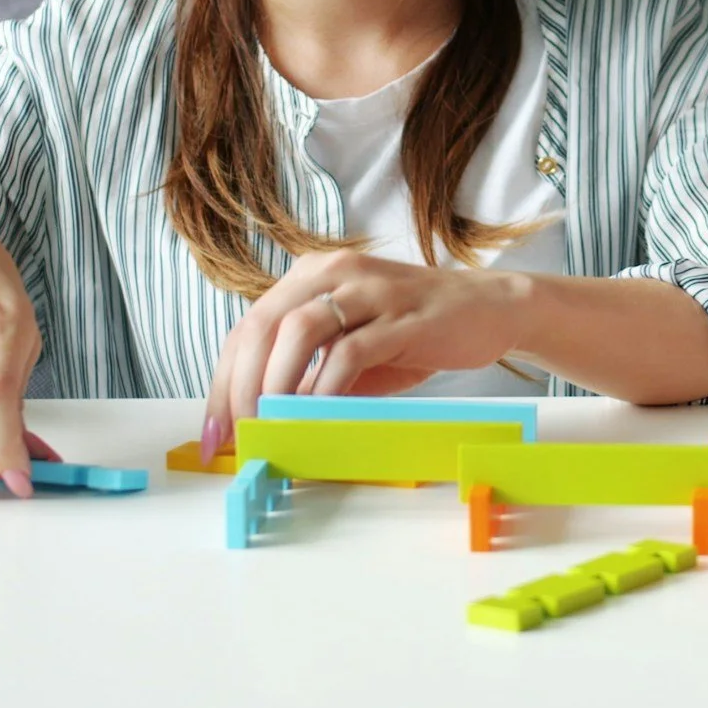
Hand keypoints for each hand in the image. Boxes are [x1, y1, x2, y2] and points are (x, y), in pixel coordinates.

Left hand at [200, 250, 525, 457]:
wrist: (490, 309)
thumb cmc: (414, 333)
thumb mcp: (352, 349)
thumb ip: (310, 373)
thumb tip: (264, 422)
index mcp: (313, 276)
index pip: (249, 327)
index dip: (223, 381)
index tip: (218, 430)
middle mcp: (335, 273)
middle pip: (263, 325)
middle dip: (238, 386)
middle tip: (236, 435)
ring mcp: (370, 290)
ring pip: (299, 330)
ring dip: (275, 383)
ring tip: (269, 424)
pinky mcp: (404, 316)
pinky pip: (350, 351)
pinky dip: (326, 385)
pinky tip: (318, 413)